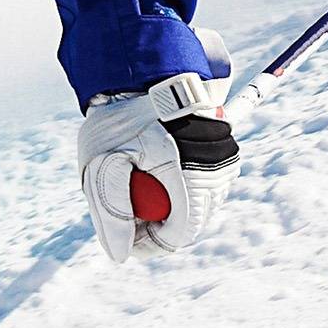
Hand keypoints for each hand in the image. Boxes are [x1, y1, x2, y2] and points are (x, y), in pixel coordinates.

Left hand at [78, 71, 236, 260]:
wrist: (142, 71)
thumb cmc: (119, 116)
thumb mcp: (103, 164)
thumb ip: (111, 213)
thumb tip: (120, 256)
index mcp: (187, 173)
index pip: (180, 234)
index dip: (150, 242)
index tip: (126, 233)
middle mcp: (214, 169)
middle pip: (192, 222)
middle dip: (159, 222)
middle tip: (128, 205)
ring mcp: (222, 158)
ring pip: (201, 204)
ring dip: (171, 202)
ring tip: (139, 178)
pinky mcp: (223, 149)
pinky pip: (205, 183)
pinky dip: (181, 183)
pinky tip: (156, 165)